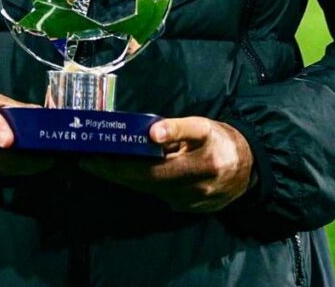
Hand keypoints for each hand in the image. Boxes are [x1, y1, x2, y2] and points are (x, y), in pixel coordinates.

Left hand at [79, 117, 252, 212]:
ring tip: (98, 162)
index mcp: (199, 164)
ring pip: (148, 189)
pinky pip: (157, 193)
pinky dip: (138, 182)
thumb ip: (178, 128)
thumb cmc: (220, 139)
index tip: (96, 157)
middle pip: (144, 182)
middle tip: (88, 160)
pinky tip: (123, 171)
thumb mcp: (203, 126)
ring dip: (122, 177)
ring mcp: (189, 202)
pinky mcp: (186, 208)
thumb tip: (152, 132)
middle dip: (113, 172)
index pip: (152, 171)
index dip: (121, 167)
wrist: (247, 167)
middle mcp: (193, 188)